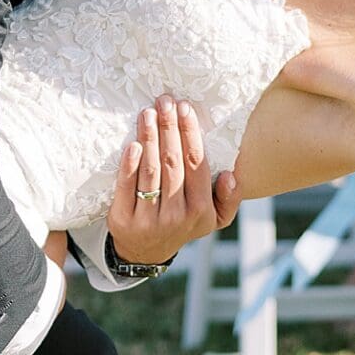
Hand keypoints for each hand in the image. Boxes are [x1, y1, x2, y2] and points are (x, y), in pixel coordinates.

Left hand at [107, 97, 240, 265]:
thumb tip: (231, 174)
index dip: (190, 134)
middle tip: (164, 101)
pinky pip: (126, 187)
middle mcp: (176, 216)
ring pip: (150, 171)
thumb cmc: (183, 223)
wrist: (145, 252)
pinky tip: (133, 144)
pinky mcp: (123, 220)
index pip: (196, 164)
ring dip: (149, 138)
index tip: (184, 108)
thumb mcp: (213, 219)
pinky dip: (129, 164)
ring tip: (147, 113)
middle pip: (172, 163)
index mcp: (201, 211)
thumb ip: (229, 198)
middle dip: (169, 128)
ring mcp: (148, 219)